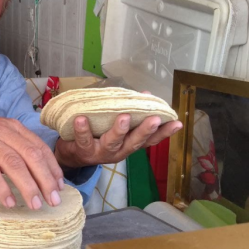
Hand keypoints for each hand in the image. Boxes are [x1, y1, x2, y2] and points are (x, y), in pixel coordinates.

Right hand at [0, 110, 64, 209]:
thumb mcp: (1, 134)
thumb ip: (18, 147)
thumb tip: (41, 173)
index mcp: (14, 127)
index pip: (39, 147)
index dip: (52, 168)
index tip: (60, 186)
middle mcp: (3, 132)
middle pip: (31, 156)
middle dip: (45, 179)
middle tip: (53, 200)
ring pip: (13, 164)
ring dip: (27, 186)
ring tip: (35, 204)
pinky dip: (1, 188)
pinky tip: (9, 201)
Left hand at [55, 114, 182, 168]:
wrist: (71, 154)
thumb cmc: (97, 136)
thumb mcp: (115, 126)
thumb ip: (130, 113)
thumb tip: (146, 94)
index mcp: (128, 144)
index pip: (150, 139)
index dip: (164, 132)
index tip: (177, 122)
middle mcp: (119, 151)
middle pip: (135, 142)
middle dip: (145, 130)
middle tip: (154, 118)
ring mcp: (101, 152)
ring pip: (113, 142)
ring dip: (119, 130)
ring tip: (124, 117)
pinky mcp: (83, 151)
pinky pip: (83, 140)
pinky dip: (83, 129)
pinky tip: (81, 119)